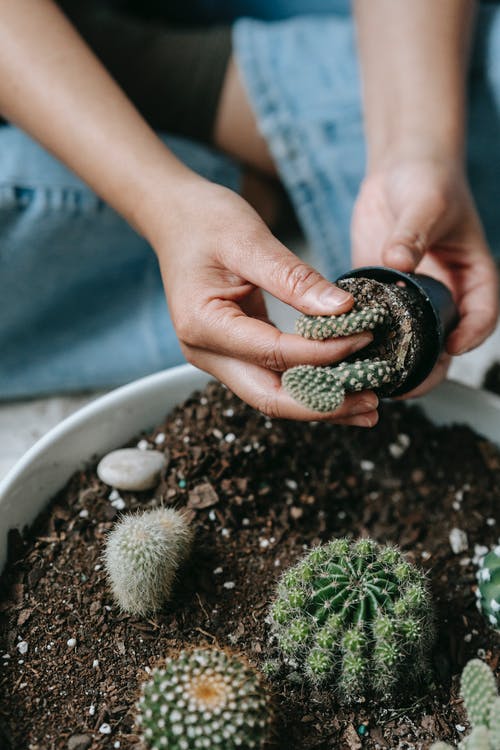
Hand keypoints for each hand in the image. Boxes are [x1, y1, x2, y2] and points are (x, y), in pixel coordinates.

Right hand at [152, 179, 378, 423]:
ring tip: (365, 404)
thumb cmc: (205, 221)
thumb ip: (294, 279)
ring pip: (272, 395)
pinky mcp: (232, 352)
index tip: (363, 339)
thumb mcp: (250, 240)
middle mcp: (205, 352)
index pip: (273, 354)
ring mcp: (217, 357)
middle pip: (269, 397)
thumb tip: (342, 310)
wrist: (174, 217)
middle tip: (370, 403)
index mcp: (203, 324)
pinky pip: (272, 377)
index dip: (322, 353)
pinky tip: (340, 383)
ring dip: (319, 403)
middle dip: (322, 405)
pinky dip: (307, 384)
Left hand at [351, 157, 498, 394]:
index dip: (471, 335)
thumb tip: (398, 260)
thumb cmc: (428, 180)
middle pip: (440, 344)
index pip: (480, 315)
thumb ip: (413, 232)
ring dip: (387, 363)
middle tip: (401, 384)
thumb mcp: (426, 202)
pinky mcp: (379, 294)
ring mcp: (409, 298)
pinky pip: (372, 323)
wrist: (400, 169)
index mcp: (470, 277)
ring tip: (366, 380)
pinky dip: (359, 340)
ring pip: (404, 342)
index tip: (453, 348)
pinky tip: (338, 353)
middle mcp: (442, 295)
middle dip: (424, 369)